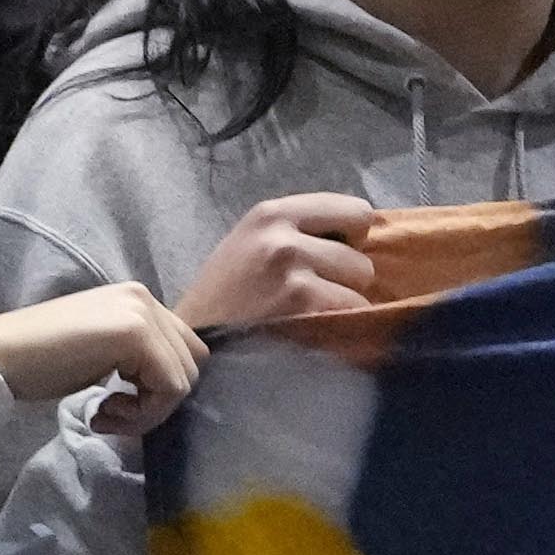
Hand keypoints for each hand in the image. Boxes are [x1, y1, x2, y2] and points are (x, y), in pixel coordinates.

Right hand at [0, 283, 206, 433]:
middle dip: (160, 400)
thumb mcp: (102, 351)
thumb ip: (139, 356)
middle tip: (114, 413)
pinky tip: (102, 411)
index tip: (120, 403)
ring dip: (149, 411)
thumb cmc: (40, 360)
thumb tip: (173, 386)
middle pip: (192, 363)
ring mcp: (142, 313)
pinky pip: (170, 388)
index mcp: (138, 299)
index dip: (161, 387)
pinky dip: (143, 413)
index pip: (184, 350)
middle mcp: (145, 298)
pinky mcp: (136, 335)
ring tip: (105, 413)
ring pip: (184, 379)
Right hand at [178, 192, 381, 332]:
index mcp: (271, 213)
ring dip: (345, 308)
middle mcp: (282, 237)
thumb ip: (300, 234)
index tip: (334, 258)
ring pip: (361, 290)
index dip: (353, 239)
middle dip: (347, 281)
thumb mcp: (252, 245)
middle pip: (362, 257)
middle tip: (316, 296)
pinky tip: (312, 334)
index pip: (356, 211)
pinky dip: (342, 330)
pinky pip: (353, 316)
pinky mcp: (302, 308)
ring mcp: (293, 272)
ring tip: (310, 316)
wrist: (191, 343)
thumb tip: (363, 240)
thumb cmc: (225, 298)